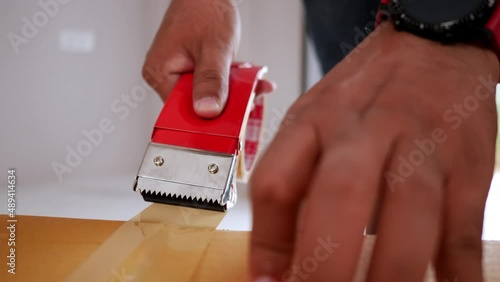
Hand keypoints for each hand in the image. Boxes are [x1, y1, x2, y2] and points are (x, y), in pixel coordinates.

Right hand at [143, 0, 273, 117]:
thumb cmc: (204, 8)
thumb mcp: (214, 47)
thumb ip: (212, 80)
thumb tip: (207, 110)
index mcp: (160, 73)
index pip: (182, 111)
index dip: (208, 119)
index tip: (232, 122)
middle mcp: (166, 76)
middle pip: (197, 105)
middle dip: (227, 104)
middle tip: (250, 97)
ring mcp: (179, 73)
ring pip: (208, 96)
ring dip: (233, 93)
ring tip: (254, 85)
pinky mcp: (192, 70)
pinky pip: (212, 85)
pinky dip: (230, 83)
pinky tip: (248, 79)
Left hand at [249, 23, 498, 280]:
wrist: (429, 47)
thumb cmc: (360, 95)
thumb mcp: (311, 120)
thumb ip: (292, 182)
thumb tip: (275, 263)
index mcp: (314, 121)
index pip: (277, 182)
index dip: (267, 243)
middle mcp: (365, 131)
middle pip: (342, 193)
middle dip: (326, 262)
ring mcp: (421, 146)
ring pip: (410, 212)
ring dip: (390, 272)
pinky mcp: (467, 166)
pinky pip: (461, 227)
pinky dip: (454, 272)